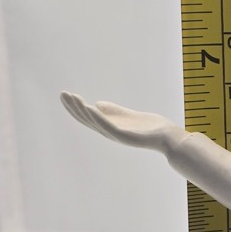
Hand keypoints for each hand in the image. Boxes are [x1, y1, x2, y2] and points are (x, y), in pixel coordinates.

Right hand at [60, 92, 186, 152]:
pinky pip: (108, 126)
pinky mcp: (125, 136)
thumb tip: (97, 104)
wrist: (168, 137)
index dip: (76, 107)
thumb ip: (113, 110)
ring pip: (94, 122)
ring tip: (73, 98)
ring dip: (82, 110)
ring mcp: (117, 135)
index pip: (88, 117)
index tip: (66, 95)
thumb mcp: (127, 115)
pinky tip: (90, 107)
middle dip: (74, 107)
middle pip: (87, 120)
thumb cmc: (150, 127)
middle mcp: (110, 132)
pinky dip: (98, 117)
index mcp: (109, 127)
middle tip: (63, 94)